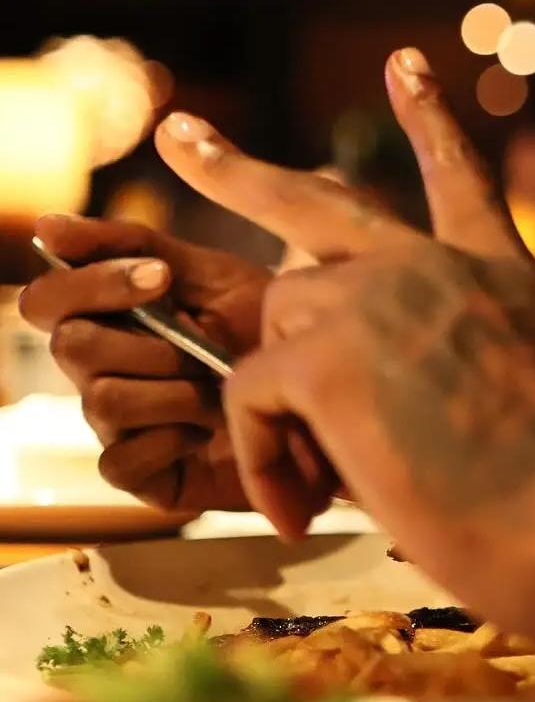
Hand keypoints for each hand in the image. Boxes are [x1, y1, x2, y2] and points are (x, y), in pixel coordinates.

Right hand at [18, 216, 267, 510]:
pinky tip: (214, 424)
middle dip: (149, 338)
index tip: (161, 276)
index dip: (94, 283)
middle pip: (72, 346)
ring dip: (173, 387)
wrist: (323, 386)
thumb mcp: (214, 276)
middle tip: (203, 340)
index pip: (47, 298)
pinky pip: (120, 460)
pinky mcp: (141, 476)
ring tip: (221, 383)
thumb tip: (45, 225)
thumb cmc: (265, 328)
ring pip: (104, 399)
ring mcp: (117, 426)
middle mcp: (100, 371)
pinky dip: (174, 437)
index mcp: (109, 318)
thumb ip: (138, 245)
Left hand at [154, 49, 534, 634]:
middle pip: (316, 205)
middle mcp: (437, 265)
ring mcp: (379, 298)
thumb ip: (482, 356)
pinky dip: (264, 458)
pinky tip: (299, 507)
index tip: (406, 64)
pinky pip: (251, 398)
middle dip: (234, 170)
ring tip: (321, 478)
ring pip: (281, 324)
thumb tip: (412, 386)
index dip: (430, 118)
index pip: (458, 176)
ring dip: (285, 399)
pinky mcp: (328, 356)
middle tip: (181, 136)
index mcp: (500, 270)